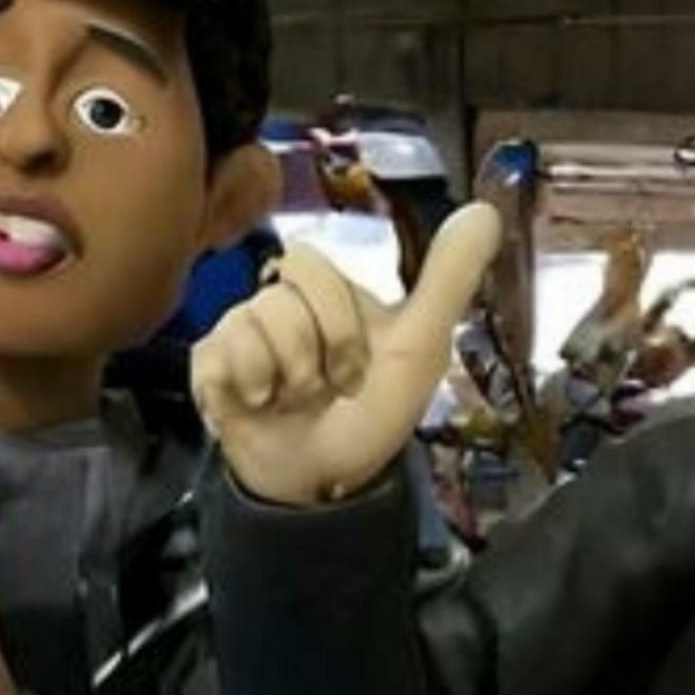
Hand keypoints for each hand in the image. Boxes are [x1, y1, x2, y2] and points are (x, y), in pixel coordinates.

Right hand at [192, 199, 504, 505]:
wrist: (324, 483)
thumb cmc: (370, 416)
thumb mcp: (419, 349)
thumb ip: (447, 280)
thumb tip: (485, 210)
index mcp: (325, 293)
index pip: (309, 266)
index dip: (337, 326)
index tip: (355, 369)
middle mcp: (278, 305)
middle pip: (277, 295)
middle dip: (310, 354)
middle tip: (324, 390)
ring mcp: (240, 333)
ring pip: (245, 326)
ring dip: (279, 381)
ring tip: (290, 405)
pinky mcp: (209, 366)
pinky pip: (214, 359)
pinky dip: (243, 392)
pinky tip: (256, 408)